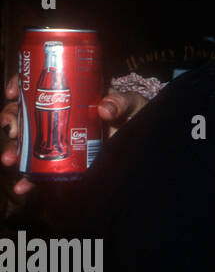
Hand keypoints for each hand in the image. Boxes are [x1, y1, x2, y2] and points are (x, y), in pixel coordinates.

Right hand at [2, 76, 148, 197]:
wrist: (144, 138)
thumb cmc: (136, 114)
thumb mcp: (132, 104)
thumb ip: (121, 102)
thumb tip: (104, 108)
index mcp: (72, 95)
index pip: (40, 85)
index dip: (21, 86)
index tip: (13, 93)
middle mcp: (60, 115)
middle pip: (25, 113)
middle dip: (10, 120)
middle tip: (10, 130)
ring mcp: (60, 138)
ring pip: (27, 141)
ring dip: (13, 150)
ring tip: (10, 159)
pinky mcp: (65, 160)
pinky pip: (43, 170)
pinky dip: (30, 179)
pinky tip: (24, 186)